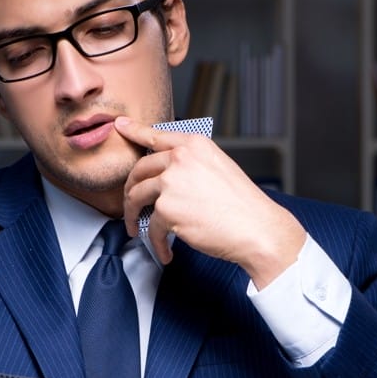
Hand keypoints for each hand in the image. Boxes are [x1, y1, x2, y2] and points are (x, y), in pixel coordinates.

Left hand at [115, 116, 305, 287]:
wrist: (256, 228)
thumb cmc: (242, 205)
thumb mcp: (219, 168)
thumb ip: (191, 164)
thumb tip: (167, 174)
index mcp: (194, 145)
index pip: (156, 135)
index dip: (134, 130)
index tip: (120, 126)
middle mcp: (180, 159)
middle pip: (139, 170)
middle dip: (130, 190)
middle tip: (131, 205)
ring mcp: (171, 183)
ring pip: (136, 198)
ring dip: (133, 216)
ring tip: (137, 230)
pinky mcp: (166, 210)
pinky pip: (150, 227)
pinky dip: (156, 243)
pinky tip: (165, 251)